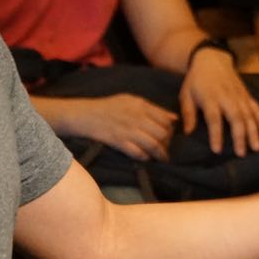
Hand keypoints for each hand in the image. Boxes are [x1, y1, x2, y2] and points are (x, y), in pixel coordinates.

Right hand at [63, 94, 177, 160]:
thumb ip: (153, 108)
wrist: (84, 115)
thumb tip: (174, 118)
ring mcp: (128, 130)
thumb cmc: (108, 107)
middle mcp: (137, 117)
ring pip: (153, 145)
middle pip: (162, 134)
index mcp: (141, 105)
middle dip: (167, 143)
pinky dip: (145, 157)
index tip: (169, 136)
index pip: (166, 120)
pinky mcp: (119, 142)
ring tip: (162, 158)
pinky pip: (139, 152)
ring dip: (160, 154)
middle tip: (165, 148)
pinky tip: (146, 157)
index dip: (170, 130)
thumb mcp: (130, 100)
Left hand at [180, 48, 258, 156]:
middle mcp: (226, 97)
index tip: (217, 150)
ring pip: (248, 115)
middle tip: (241, 154)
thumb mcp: (186, 95)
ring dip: (253, 132)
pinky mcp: (246, 94)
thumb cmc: (195, 81)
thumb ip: (188, 114)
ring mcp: (239, 95)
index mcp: (210, 97)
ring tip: (256, 148)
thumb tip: (187, 134)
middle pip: (236, 117)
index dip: (216, 134)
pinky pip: (256, 107)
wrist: (211, 59)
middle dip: (240, 136)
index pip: (214, 118)